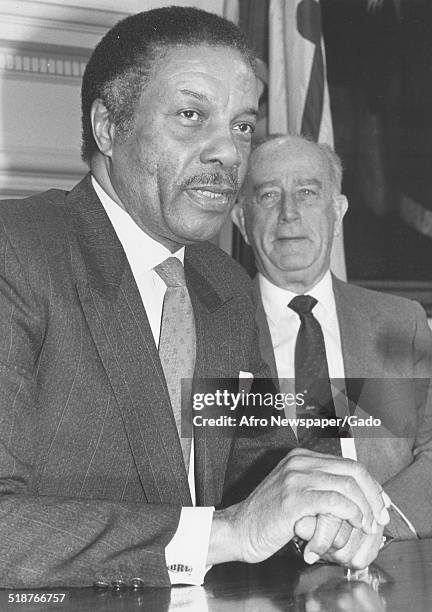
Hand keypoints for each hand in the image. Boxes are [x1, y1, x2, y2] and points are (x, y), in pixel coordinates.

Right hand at [209, 448, 387, 564]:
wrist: (239, 529)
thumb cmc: (269, 517)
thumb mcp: (296, 492)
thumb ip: (320, 487)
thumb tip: (357, 495)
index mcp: (301, 457)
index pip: (348, 463)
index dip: (370, 484)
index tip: (380, 504)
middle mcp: (299, 461)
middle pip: (351, 470)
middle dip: (373, 494)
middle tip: (381, 516)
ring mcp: (294, 478)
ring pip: (346, 485)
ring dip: (364, 507)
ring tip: (369, 525)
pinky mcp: (293, 499)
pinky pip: (333, 501)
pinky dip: (351, 513)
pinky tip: (355, 523)